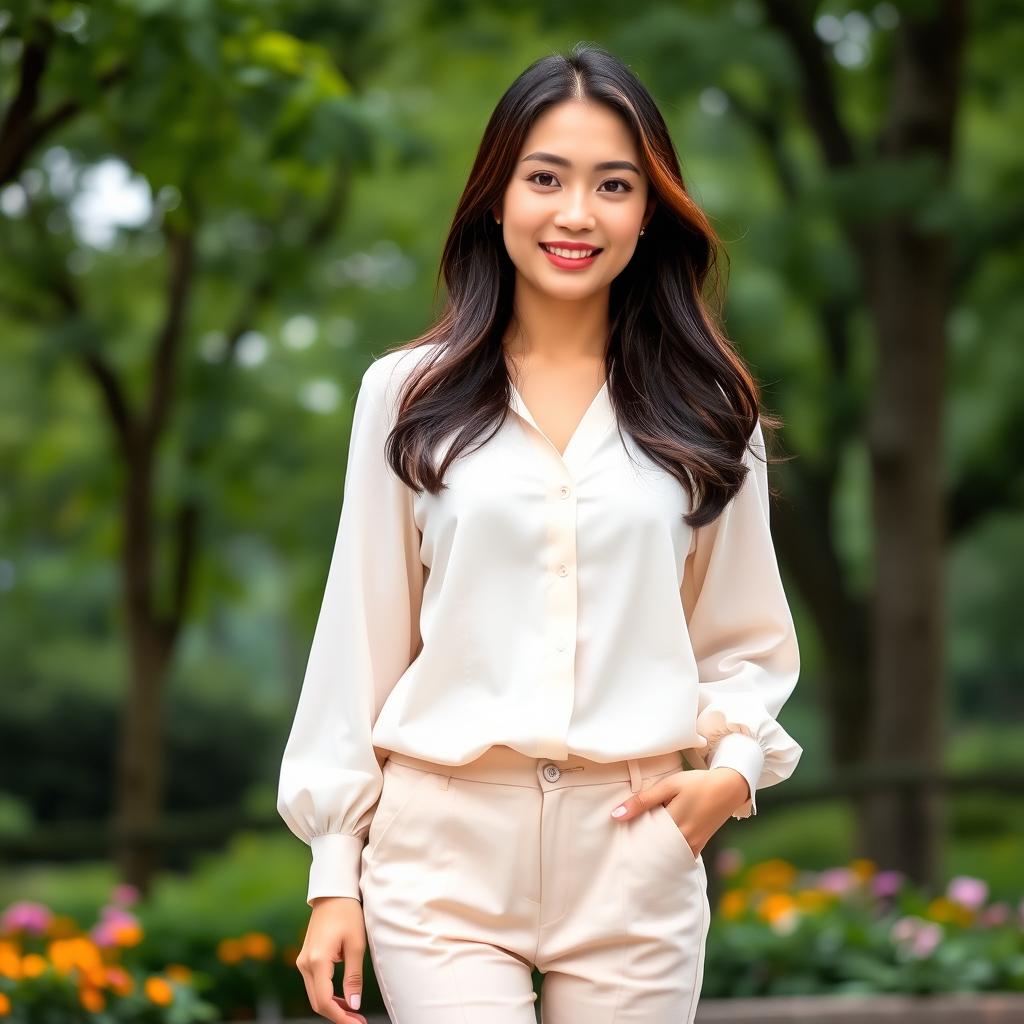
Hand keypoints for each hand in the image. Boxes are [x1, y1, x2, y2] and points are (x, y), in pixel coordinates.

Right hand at [296, 896, 369, 1023]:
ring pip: (315, 995)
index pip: (325, 1001)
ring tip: (354, 1014)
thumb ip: (354, 977)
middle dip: (337, 1016)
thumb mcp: (356, 945)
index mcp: (317, 961)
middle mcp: (305, 963)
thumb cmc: (348, 914)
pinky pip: (314, 984)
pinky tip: (343, 1000)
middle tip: (358, 1022)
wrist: (333, 893)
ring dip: (332, 1007)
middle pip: (317, 1002)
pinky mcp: (306, 958)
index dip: (340, 1017)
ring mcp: (303, 961)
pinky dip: (327, 995)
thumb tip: (353, 1006)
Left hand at [609, 767, 749, 855]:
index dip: (630, 840)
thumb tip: (616, 815)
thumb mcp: (668, 786)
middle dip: (641, 850)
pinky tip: (659, 848)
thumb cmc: (697, 783)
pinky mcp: (700, 845)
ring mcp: (694, 844)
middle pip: (655, 851)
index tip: (618, 841)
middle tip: (625, 848)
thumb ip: (643, 800)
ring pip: (667, 855)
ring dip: (654, 852)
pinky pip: (680, 855)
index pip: (644, 838)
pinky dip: (668, 853)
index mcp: (674, 823)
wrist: (729, 787)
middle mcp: (685, 839)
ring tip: (639, 848)